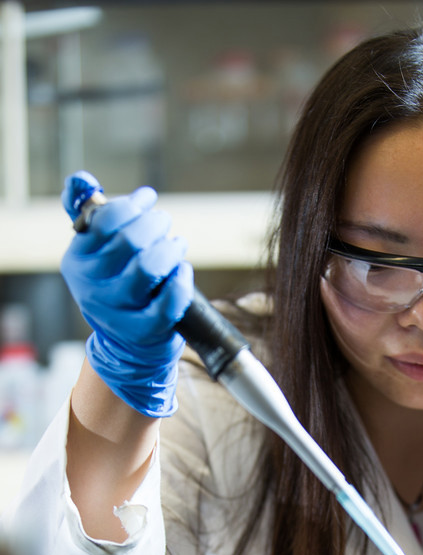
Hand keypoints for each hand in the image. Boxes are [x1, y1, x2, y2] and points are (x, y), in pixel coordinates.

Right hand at [61, 171, 193, 416]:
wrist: (127, 343)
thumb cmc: (118, 286)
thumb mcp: (97, 253)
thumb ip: (92, 216)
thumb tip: (79, 179)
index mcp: (77, 260)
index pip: (105, 220)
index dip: (132, 205)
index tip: (147, 200)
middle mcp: (91, 286)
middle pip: (130, 241)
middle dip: (155, 224)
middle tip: (165, 223)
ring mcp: (116, 312)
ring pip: (148, 269)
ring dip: (170, 248)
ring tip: (176, 245)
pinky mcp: (143, 331)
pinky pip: (168, 303)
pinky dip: (181, 282)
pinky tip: (183, 272)